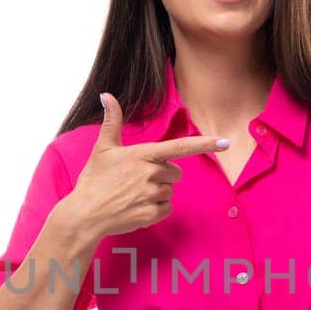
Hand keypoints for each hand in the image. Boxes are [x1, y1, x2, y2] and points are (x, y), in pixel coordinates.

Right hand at [66, 92, 230, 237]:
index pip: (180, 147)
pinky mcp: (152, 214)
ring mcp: (152, 195)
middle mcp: (151, 174)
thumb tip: (106, 95)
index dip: (205, 144)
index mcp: (143, 155)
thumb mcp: (102, 148)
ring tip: (132, 195)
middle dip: (162, 176)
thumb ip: (112, 121)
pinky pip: (166, 209)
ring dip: (156, 194)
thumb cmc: (93, 180)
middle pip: (176, 173)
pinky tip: (136, 208)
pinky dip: (154, 210)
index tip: (225, 142)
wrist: (84, 214)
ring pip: (170, 192)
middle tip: (136, 180)